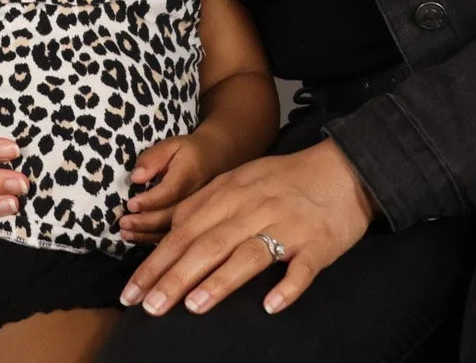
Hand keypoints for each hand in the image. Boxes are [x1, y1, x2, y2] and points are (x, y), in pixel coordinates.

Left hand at [118, 133, 215, 242]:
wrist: (216, 160)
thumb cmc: (187, 152)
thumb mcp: (170, 146)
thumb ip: (152, 159)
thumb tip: (136, 178)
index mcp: (189, 175)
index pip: (170, 191)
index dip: (150, 201)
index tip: (130, 205)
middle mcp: (196, 198)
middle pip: (171, 215)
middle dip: (145, 222)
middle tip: (122, 223)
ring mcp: (197, 212)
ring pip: (173, 229)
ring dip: (146, 234)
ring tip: (125, 233)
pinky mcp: (194, 221)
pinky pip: (175, 234)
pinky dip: (154, 239)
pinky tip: (137, 238)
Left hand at [118, 139, 376, 316]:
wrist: (344, 169)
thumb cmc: (285, 180)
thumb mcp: (240, 180)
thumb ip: (206, 204)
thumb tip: (168, 231)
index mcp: (230, 193)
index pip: (183, 230)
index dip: (155, 261)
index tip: (131, 291)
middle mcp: (254, 208)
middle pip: (207, 244)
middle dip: (174, 277)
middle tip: (148, 306)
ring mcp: (287, 226)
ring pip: (248, 254)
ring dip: (220, 281)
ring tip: (193, 306)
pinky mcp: (318, 244)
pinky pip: (302, 269)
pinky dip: (287, 287)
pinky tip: (270, 305)